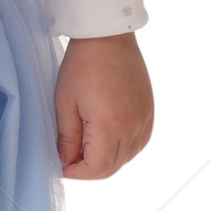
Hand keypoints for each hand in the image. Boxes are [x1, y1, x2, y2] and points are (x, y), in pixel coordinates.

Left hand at [54, 32, 152, 179]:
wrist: (108, 37)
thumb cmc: (82, 66)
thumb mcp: (65, 103)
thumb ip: (67, 138)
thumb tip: (66, 162)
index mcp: (110, 126)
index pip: (97, 168)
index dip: (77, 173)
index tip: (62, 167)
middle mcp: (133, 126)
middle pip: (113, 167)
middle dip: (90, 170)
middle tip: (70, 160)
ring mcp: (144, 119)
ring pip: (127, 157)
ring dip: (106, 160)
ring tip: (86, 149)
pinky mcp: (149, 111)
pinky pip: (139, 142)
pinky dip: (123, 148)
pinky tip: (107, 139)